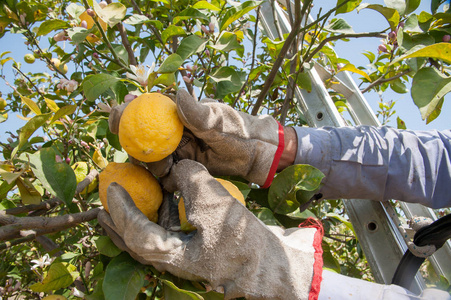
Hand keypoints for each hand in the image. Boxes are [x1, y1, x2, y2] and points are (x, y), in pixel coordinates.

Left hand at [98, 159, 322, 299]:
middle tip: (104, 201)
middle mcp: (173, 260)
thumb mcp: (215, 203)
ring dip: (136, 216)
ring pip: (149, 238)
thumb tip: (179, 167)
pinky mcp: (196, 249)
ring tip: (126, 198)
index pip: (135, 233)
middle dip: (116, 220)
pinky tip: (166, 198)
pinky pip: (168, 232)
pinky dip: (161, 214)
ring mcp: (184, 256)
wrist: (272, 265)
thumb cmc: (243, 241)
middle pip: (133, 242)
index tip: (112, 185)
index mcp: (172, 256)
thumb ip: (191, 179)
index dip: (121, 208)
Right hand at [109, 90, 286, 186]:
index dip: (125, 113)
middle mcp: (171, 133)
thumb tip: (177, 94)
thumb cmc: (239, 130)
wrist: (255, 154)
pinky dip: (164, 181)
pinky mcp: (182, 170)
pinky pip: (164, 178)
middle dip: (136, 145)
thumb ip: (199, 113)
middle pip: (141, 138)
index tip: (116, 120)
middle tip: (150, 153)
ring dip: (153, 166)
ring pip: (150, 161)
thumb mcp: (220, 120)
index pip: (144, 110)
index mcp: (176, 115)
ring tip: (171, 167)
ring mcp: (176, 152)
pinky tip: (171, 182)